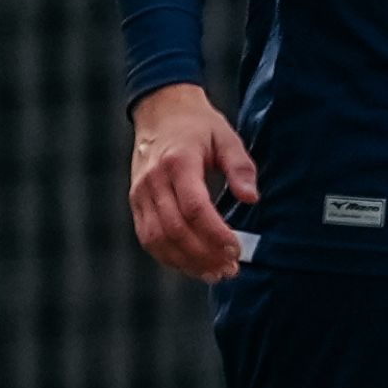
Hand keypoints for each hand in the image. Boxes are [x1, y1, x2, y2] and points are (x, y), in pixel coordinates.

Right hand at [125, 84, 253, 280]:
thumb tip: (252, 198)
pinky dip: (167, 256)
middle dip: (203, 254)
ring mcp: (139, 193)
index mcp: (178, 163)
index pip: (194, 208)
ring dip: (185, 261)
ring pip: (156, 238)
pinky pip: (147, 236)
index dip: (215, 233)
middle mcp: (153, 181)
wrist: (160, 113)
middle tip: (229, 270)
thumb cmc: (199, 126)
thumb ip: (241, 167)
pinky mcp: (135, 202)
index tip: (236, 250)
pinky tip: (191, 265)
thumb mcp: (227, 138)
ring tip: (214, 274)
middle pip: (174, 229)